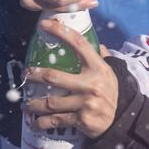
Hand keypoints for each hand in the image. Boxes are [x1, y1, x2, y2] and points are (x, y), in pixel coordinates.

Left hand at [23, 19, 117, 137]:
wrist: (123, 120)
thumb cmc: (112, 93)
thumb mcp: (111, 73)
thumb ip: (103, 58)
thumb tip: (97, 44)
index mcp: (98, 68)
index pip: (78, 44)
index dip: (60, 32)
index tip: (44, 26)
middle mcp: (91, 84)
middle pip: (54, 77)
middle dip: (34, 75)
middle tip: (25, 74)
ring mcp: (86, 103)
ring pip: (51, 102)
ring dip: (33, 104)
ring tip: (25, 104)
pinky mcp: (82, 120)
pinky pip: (56, 121)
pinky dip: (42, 123)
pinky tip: (34, 123)